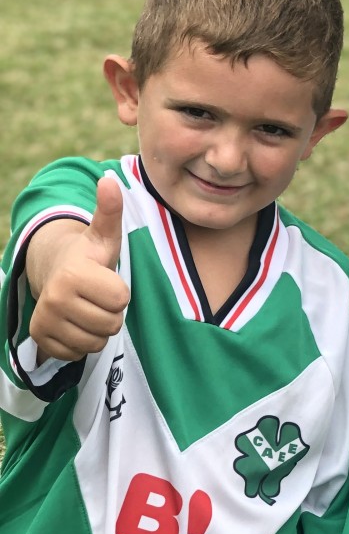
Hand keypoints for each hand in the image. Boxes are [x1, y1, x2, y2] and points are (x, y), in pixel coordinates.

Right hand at [28, 176, 128, 360]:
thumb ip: (109, 212)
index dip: (120, 291)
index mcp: (74, 275)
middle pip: (111, 323)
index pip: (121, 299)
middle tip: (96, 295)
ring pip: (97, 341)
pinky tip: (75, 321)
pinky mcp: (42, 339)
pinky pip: (79, 353)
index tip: (106, 279)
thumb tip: (109, 181)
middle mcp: (54, 299)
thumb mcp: (103, 236)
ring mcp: (46, 321)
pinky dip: (82, 341)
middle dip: (111, 311)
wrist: (54, 273)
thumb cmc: (89, 257)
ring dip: (99, 328)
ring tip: (87, 307)